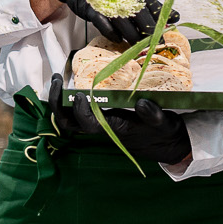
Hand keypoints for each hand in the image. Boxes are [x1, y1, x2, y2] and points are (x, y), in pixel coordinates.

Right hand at [48, 0, 175, 47]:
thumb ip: (152, 6)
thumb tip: (175, 18)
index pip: (153, 5)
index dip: (161, 21)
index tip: (167, 34)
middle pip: (140, 16)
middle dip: (149, 33)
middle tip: (155, 45)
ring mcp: (107, 1)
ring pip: (124, 23)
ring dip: (132, 37)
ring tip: (138, 46)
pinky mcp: (93, 9)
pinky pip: (105, 26)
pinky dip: (113, 34)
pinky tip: (118, 39)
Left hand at [50, 76, 190, 163]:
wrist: (166, 144)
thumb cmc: (163, 132)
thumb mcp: (164, 123)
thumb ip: (154, 115)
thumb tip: (142, 103)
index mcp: (114, 129)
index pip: (89, 124)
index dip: (80, 111)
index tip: (79, 94)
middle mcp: (101, 128)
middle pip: (68, 123)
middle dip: (56, 103)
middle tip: (56, 80)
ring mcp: (98, 124)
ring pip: (68, 118)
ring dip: (58, 100)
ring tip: (57, 79)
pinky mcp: (99, 118)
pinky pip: (75, 112)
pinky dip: (67, 100)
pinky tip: (68, 83)